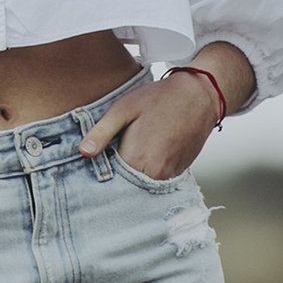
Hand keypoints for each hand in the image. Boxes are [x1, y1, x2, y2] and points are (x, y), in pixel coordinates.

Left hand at [76, 72, 219, 180]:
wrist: (199, 96)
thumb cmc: (158, 99)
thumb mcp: (124, 109)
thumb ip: (102, 133)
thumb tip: (83, 152)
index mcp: (137, 160)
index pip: (110, 182)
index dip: (100, 175)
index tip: (92, 170)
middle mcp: (154, 174)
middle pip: (126, 187)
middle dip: (115, 179)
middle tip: (108, 162)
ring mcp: (169, 175)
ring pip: (142, 185)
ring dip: (132, 177)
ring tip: (127, 157)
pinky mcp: (179, 172)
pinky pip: (157, 180)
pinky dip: (148, 173)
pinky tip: (145, 156)